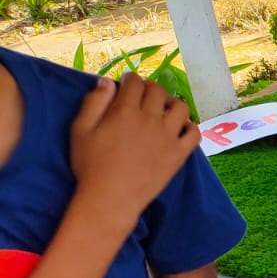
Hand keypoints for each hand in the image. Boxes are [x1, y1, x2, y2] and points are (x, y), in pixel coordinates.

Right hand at [68, 75, 196, 227]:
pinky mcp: (179, 154)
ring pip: (180, 107)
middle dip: (149, 88)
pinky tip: (179, 129)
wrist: (111, 198)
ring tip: (162, 110)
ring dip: (171, 103)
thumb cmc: (91, 165)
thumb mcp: (80, 130)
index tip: (126, 84)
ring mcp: (168, 137)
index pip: (135, 83)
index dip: (130, 79)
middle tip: (143, 95)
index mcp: (125, 111)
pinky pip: (195, 133)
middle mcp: (150, 119)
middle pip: (158, 91)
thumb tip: (106, 81)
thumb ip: (94, 103)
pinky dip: (190, 126)